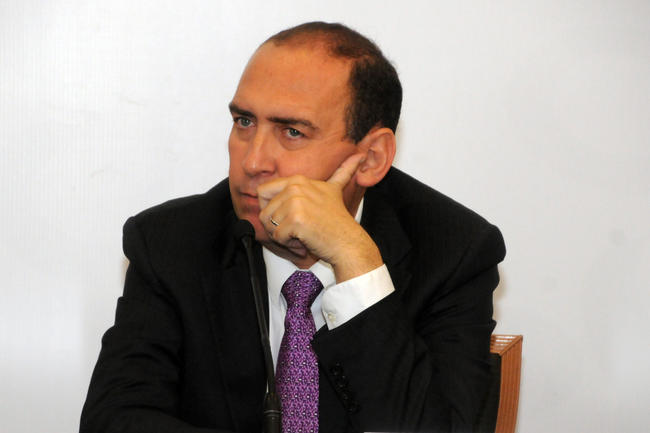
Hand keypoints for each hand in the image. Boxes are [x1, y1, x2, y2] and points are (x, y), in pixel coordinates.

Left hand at [257, 154, 382, 281]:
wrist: (348, 242)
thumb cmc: (337, 222)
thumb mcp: (335, 190)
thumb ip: (342, 173)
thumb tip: (360, 155)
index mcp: (298, 180)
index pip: (262, 191)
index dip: (270, 208)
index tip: (287, 216)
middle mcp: (296, 187)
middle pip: (264, 210)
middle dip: (276, 225)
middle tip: (296, 228)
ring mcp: (296, 202)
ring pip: (269, 224)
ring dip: (283, 235)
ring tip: (303, 233)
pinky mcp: (297, 219)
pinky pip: (277, 236)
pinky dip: (288, 243)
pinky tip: (304, 240)